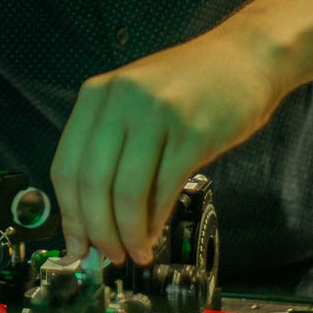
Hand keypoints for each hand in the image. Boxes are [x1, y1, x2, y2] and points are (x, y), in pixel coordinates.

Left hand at [51, 27, 286, 264]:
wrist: (247, 56)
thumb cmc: (191, 86)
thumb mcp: (136, 105)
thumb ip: (112, 150)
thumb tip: (95, 217)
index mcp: (96, 95)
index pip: (65, 166)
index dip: (69, 215)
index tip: (76, 245)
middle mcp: (120, 101)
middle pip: (91, 183)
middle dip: (96, 231)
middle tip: (107, 256)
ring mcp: (156, 114)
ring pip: (125, 191)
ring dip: (127, 233)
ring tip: (134, 252)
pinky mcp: (192, 132)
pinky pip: (163, 188)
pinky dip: (155, 221)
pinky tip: (155, 235)